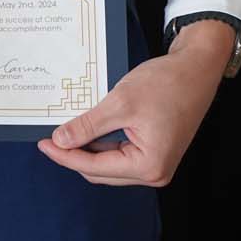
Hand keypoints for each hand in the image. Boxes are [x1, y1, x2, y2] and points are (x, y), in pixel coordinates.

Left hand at [36, 20, 234, 187]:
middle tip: (49, 137)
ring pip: (109, 164)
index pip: (94, 168)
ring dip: (88, 150)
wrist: (197, 68)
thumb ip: (88, 126)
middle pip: (101, 171)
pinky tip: (88, 129)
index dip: (65, 156)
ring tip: (66, 132)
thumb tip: (60, 141)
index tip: (43, 143)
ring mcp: (157, 163)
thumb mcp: (120, 103)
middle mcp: (155, 172)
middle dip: (74, 155)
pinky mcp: (156, 151)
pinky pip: (120, 154)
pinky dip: (102, 143)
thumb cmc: (167, 83)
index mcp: (149, 166)